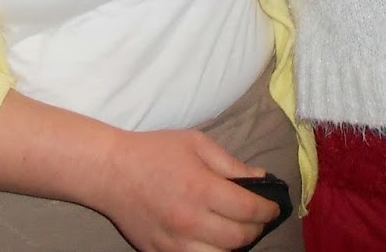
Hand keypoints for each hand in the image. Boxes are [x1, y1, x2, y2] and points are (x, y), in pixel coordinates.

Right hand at [96, 128, 279, 251]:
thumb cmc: (155, 152)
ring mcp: (174, 243)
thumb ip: (231, 163)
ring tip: (236, 230)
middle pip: (239, 238)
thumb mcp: (197, 144)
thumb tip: (261, 178)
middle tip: (258, 219)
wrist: (111, 172)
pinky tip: (213, 240)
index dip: (268, 210)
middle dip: (256, 229)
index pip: (249, 210)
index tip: (274, 207)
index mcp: (202, 189)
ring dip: (235, 245)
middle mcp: (190, 221)